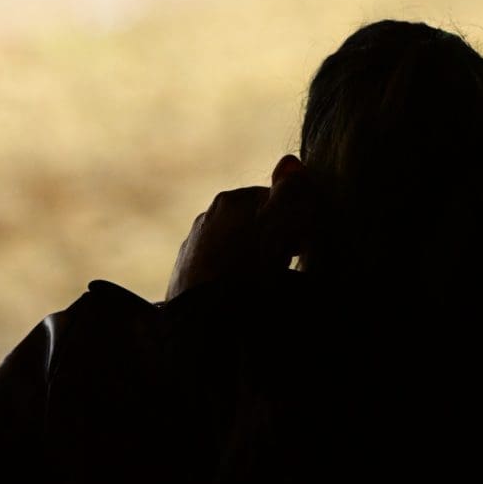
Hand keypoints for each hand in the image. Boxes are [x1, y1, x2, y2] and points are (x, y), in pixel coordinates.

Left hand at [165, 157, 318, 299]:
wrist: (198, 322)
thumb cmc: (244, 272)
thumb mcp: (278, 229)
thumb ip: (290, 193)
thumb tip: (291, 161)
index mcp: (231, 200)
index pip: (275, 200)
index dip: (293, 223)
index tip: (298, 249)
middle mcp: (207, 216)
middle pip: (254, 222)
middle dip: (271, 241)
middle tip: (281, 270)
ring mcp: (193, 246)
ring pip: (236, 246)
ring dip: (251, 260)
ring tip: (260, 288)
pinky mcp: (184, 276)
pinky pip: (218, 270)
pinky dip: (230, 278)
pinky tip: (237, 298)